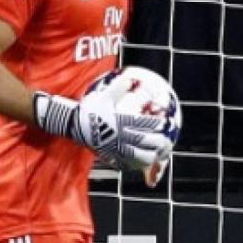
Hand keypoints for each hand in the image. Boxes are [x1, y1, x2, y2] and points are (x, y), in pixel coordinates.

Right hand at [33, 75, 171, 169]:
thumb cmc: (90, 109)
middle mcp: (121, 136)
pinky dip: (140, 164)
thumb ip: (119, 87)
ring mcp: (117, 148)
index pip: (145, 124)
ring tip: (160, 154)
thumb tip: (131, 77)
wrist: (74, 125)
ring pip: (141, 157)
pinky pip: (129, 163)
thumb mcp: (104, 95)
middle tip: (169, 140)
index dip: (159, 124)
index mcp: (121, 121)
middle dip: (161, 142)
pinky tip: (145, 162)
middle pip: (147, 142)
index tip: (167, 123)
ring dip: (153, 156)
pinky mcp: (112, 156)